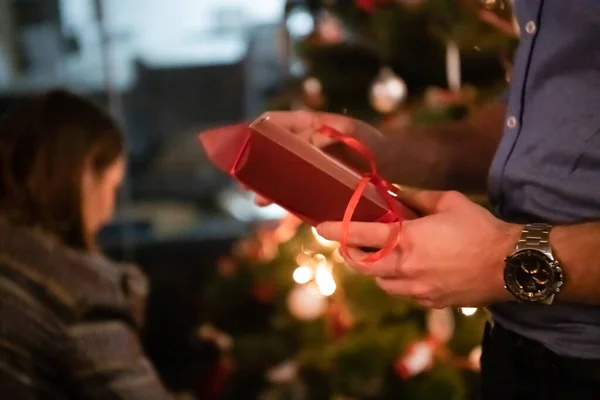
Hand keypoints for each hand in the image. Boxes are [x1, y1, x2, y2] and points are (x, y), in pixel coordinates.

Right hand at [250, 110, 383, 206]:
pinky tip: (288, 211)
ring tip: (261, 201)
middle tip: (247, 184)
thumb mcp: (355, 137)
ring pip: (287, 173)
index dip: (257, 131)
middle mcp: (312, 142)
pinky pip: (304, 189)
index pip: (278, 122)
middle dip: (260, 167)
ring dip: (273, 187)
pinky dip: (293, 199)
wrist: (402, 166)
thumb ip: (331, 136)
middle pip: (277, 152)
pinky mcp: (327, 180)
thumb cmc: (379, 146)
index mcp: (315, 125)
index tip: (241, 144)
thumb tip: (309, 141)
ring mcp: (318, 162)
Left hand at [317, 190, 519, 307]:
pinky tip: (408, 270)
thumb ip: (417, 198)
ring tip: (382, 256)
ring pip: (380, 283)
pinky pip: (402, 293)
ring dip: (374, 270)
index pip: (360, 236)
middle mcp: (405, 268)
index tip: (320, 227)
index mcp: (407, 240)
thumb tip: (396, 193)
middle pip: (362, 266)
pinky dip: (397, 282)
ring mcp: (417, 289)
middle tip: (351, 243)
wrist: (511, 265)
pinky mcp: (430, 302)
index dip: (336, 231)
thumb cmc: (480, 229)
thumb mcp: (449, 202)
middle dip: (351, 254)